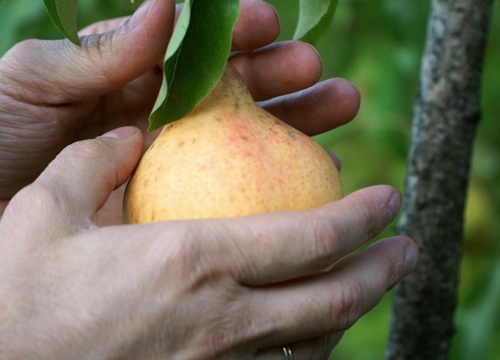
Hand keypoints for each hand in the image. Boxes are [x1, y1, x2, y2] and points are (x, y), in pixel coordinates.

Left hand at [0, 0, 359, 217]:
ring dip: (298, 121)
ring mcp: (176, 168)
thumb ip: (99, 51)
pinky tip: (314, 175)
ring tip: (340, 108)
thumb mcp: (32, 81)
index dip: (235, 33)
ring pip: (250, 140)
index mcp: (131, 80)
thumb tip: (166, 6)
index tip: (270, 23)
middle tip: (321, 72)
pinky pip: (237, 196)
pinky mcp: (177, 211)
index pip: (195, 50)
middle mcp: (163, 121)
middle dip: (284, 77)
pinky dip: (279, 185)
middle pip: (237, 93)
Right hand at [0, 128, 417, 358]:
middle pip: (335, 298)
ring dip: (356, 312)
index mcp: (194, 260)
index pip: (311, 237)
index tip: (388, 199)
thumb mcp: (41, 215)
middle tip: (407, 247)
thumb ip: (94, 164)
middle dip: (383, 269)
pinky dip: (311, 352)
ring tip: (371, 286)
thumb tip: (130, 138)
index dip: (363, 217)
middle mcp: (222, 319)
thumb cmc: (16, 304)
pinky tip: (314, 335)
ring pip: (316, 345)